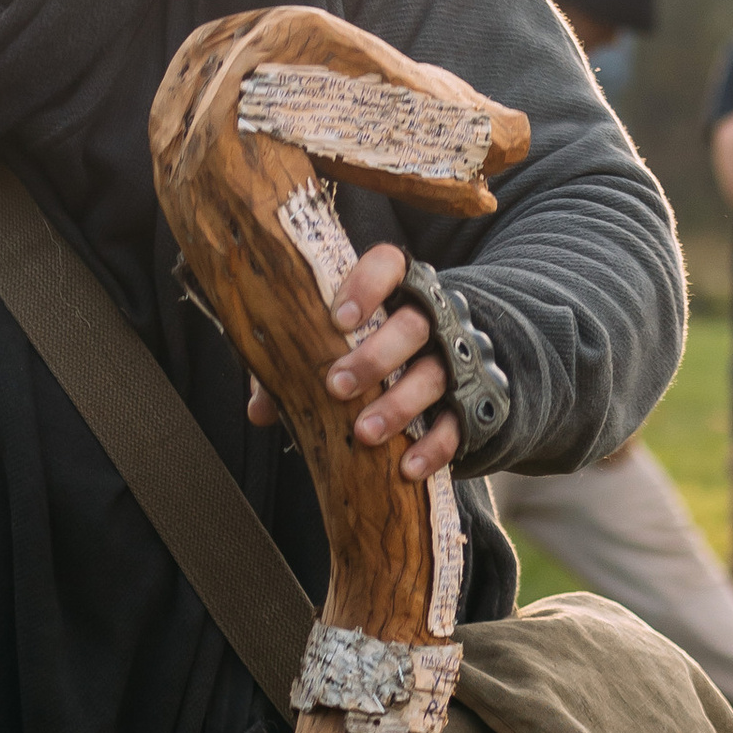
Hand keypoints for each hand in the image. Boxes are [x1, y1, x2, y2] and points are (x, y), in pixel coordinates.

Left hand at [245, 240, 460, 476]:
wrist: (452, 369)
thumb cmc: (373, 351)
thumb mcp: (339, 348)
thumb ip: (299, 366)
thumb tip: (260, 409)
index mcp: (396, 290)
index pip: (388, 265)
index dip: (367, 285)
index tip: (339, 319)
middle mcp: (432, 318)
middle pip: (414, 325)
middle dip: (375, 356)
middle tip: (337, 386)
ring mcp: (457, 359)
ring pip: (435, 374)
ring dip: (399, 405)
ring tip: (365, 433)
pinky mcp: (472, 403)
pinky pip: (458, 423)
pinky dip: (433, 446)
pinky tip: (407, 466)